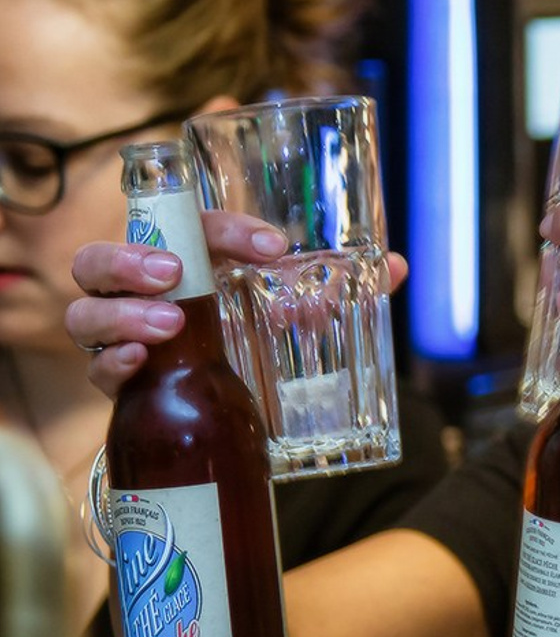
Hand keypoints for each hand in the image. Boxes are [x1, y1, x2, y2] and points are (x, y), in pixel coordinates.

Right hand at [66, 211, 408, 399]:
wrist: (215, 412)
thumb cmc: (247, 340)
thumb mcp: (293, 312)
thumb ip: (337, 289)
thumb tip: (395, 266)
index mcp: (187, 261)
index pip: (194, 224)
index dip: (231, 229)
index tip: (275, 246)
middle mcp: (142, 292)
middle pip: (104, 255)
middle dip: (132, 257)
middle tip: (176, 274)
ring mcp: (120, 336)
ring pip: (86, 309)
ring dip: (121, 311)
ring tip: (169, 324)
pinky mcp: (118, 382)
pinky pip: (96, 367)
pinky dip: (112, 362)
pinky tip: (138, 362)